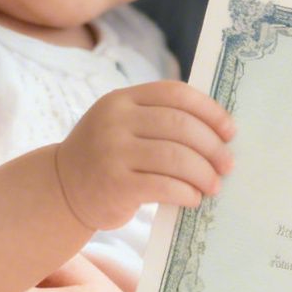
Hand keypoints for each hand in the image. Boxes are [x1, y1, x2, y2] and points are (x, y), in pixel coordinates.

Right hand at [54, 80, 233, 231]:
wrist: (62, 189)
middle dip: (212, 146)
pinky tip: (193, 198)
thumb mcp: (122, 126)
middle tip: (227, 164)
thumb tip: (219, 134)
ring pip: (175, 157)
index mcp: (122, 99)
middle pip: (180, 125)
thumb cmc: (107, 157)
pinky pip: (163, 185)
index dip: (209, 110)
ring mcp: (113, 152)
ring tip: (214, 185)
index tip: (230, 131)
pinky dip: (186, 192)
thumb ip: (158, 120)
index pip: (175, 93)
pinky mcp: (115, 184)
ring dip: (203, 173)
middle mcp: (115, 121)